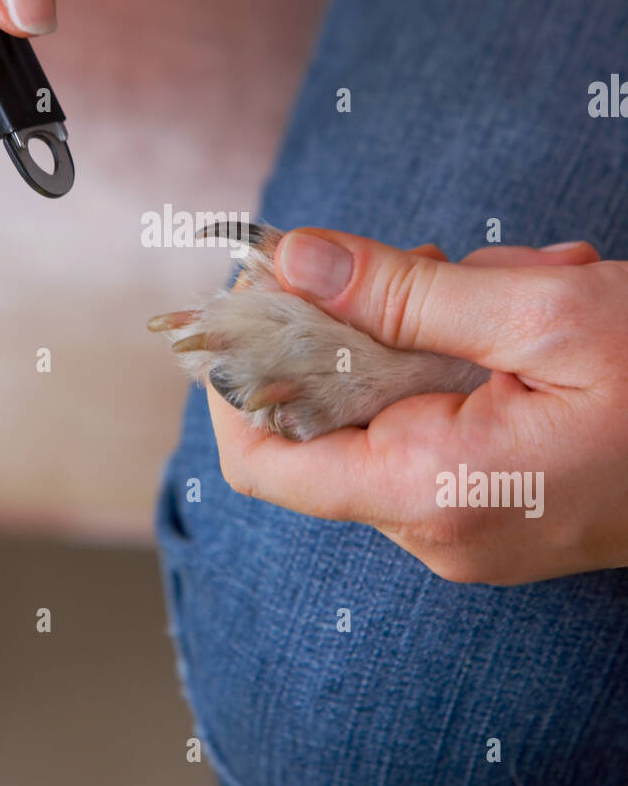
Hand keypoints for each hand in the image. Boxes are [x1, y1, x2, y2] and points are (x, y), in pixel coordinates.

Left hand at [206, 230, 627, 584]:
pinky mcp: (489, 508)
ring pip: (391, 401)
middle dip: (377, 318)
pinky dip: (469, 357)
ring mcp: (461, 524)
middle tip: (461, 268)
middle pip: (330, 411)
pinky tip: (539, 324)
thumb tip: (291, 259)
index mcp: (430, 489)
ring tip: (534, 288)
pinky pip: (437, 418)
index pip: (264, 458)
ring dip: (440, 326)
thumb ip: (403, 290)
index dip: (241, 372)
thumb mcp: (543, 312)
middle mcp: (432, 526)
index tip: (259, 290)